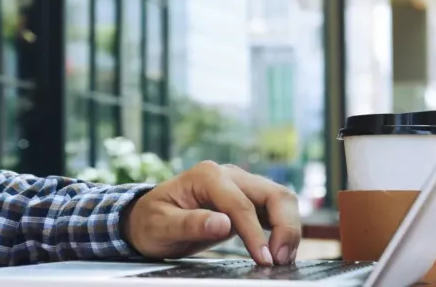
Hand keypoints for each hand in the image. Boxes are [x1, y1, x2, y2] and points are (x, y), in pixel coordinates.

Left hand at [125, 162, 299, 266]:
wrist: (146, 219)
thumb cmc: (151, 222)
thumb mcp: (162, 226)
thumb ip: (191, 224)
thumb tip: (222, 224)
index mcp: (206, 176)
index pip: (241, 204)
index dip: (255, 234)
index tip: (264, 259)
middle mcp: (227, 175)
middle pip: (273, 193)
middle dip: (286, 227)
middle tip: (280, 260)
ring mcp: (239, 185)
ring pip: (280, 199)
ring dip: (289, 227)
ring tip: (283, 258)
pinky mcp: (246, 199)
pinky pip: (275, 209)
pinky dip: (284, 228)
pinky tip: (279, 250)